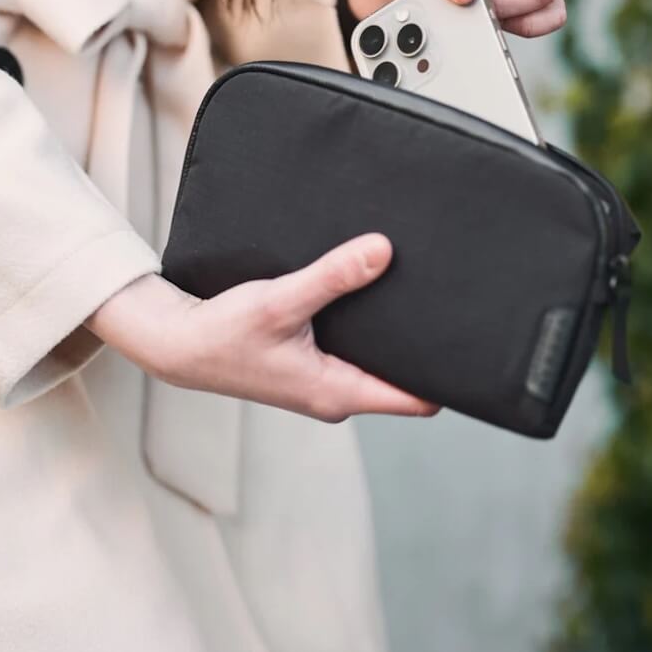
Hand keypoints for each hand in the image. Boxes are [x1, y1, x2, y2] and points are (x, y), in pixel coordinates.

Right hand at [87, 232, 438, 422]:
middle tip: (453, 304)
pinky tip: (369, 292)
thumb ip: (332, 277)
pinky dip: (366, 326)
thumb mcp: (281, 301)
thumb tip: (384, 251)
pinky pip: (353, 349)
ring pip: (377, 360)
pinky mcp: (306, 364)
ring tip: (416, 292)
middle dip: (427, 347)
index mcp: (338, 393)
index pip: (420, 400)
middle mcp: (336, 394)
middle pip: (404, 379)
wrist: (176, 344)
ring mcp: (321, 381)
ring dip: (393, 334)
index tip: (475, 343)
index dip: (451, 377)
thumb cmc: (222, 334)